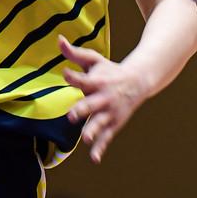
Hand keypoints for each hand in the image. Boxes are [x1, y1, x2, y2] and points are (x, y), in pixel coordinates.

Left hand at [60, 36, 147, 163]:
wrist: (138, 81)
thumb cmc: (109, 70)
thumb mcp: (94, 60)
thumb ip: (74, 53)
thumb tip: (58, 39)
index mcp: (97, 81)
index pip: (83, 80)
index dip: (73, 76)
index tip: (64, 73)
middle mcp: (103, 98)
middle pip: (90, 105)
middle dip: (82, 110)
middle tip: (71, 115)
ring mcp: (109, 112)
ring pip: (100, 123)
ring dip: (93, 131)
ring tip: (86, 139)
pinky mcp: (113, 124)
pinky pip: (106, 137)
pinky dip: (101, 148)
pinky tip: (94, 159)